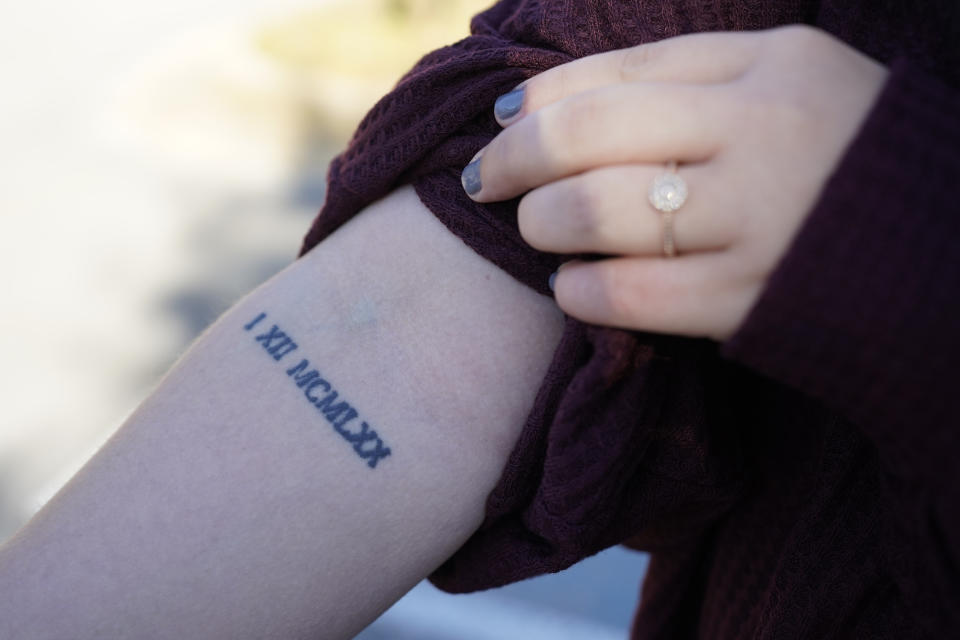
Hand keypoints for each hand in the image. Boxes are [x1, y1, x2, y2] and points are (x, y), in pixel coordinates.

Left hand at [461, 25, 887, 340]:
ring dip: (543, 226)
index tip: (499, 125)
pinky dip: (580, 290)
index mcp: (770, 64)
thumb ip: (685, 84)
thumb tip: (541, 107)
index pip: (618, 72)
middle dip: (514, 162)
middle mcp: (762, 131)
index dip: (538, 101)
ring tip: (540, 233)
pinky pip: (631, 294)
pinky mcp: (752, 301)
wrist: (943, 256)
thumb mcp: (786, 87)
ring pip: (599, 213)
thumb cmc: (845, 162)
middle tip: (485, 184)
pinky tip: (574, 287)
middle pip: (589, 136)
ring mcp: (759, 219)